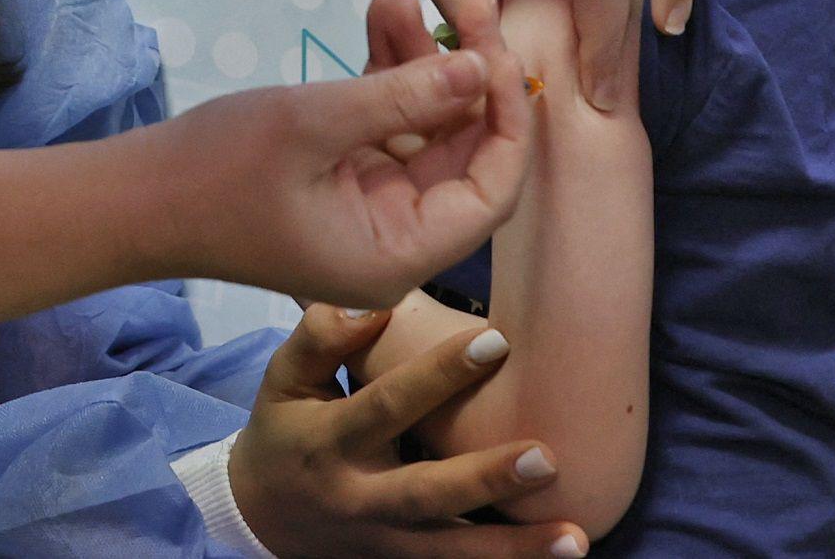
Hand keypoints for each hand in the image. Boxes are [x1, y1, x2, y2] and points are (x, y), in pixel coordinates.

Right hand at [158, 50, 528, 310]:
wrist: (136, 198)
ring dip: (416, 68)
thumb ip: (403, 97)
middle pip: (461, 158)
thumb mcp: (315, 123)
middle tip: (458, 9)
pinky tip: (378, 18)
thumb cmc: (217, 170)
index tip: (497, 52)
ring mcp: (367, 214)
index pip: (491, 191)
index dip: (507, 121)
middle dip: (460, 80)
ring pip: (422, 134)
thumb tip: (482, 68)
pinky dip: (384, 81)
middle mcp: (395, 242)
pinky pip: (384, 131)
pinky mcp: (340, 185)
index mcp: (399, 254)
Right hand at [232, 306, 590, 556]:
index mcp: (330, 441)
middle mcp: (359, 496)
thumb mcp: (284, 379)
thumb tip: (374, 300)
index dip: (438, 375)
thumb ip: (322, 338)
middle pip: (426, 494)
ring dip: (514, 547)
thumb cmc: (283, 429)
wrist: (259, 516)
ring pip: (451, 550)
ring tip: (575, 537)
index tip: (496, 341)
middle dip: (486, 478)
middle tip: (546, 459)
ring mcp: (383, 540)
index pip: (387, 406)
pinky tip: (558, 555)